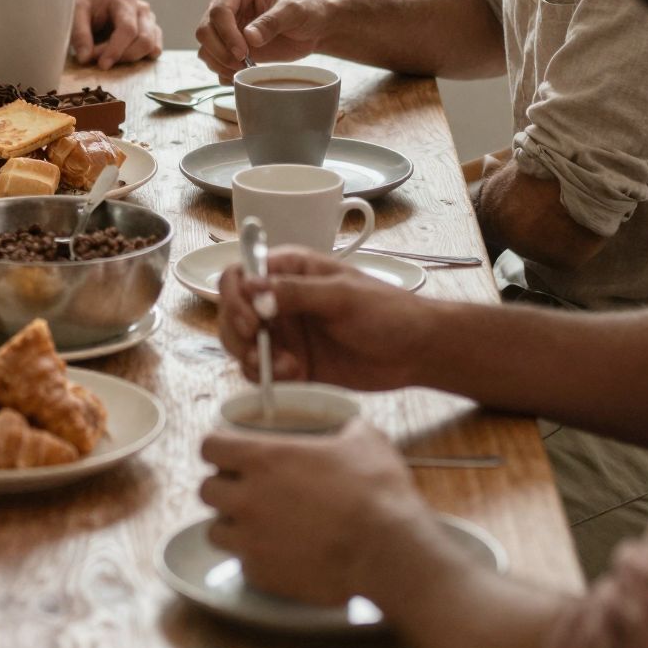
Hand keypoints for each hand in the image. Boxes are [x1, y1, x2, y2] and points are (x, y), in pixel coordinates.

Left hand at [70, 0, 161, 68]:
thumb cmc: (87, 4)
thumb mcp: (75, 13)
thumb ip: (80, 34)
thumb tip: (85, 58)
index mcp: (124, 1)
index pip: (128, 29)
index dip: (116, 50)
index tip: (102, 64)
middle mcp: (142, 10)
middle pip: (144, 41)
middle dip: (123, 56)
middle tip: (100, 60)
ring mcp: (150, 21)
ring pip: (151, 47)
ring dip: (130, 59)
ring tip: (108, 56)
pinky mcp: (152, 32)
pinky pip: (154, 50)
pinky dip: (139, 58)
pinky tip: (121, 56)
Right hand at [195, 0, 327, 76]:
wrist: (314, 27)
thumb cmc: (306, 10)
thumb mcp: (294, 11)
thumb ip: (272, 22)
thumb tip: (249, 37)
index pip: (219, 11)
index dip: (226, 34)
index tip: (243, 52)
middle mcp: (224, 6)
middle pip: (204, 31)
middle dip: (220, 51)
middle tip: (242, 64)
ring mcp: (225, 28)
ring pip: (205, 49)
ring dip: (221, 64)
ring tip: (245, 71)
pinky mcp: (229, 47)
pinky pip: (215, 62)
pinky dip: (224, 72)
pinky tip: (242, 75)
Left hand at [199, 419, 421, 603]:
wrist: (389, 552)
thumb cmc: (377, 491)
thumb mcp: (365, 440)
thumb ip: (344, 429)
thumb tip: (347, 427)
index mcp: (264, 459)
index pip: (209, 446)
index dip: (218, 448)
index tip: (229, 453)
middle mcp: (247, 499)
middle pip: (205, 491)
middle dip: (222, 488)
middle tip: (246, 491)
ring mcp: (251, 540)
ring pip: (215, 532)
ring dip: (232, 526)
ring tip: (257, 526)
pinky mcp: (262, 575)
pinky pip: (243, 564)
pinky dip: (255, 558)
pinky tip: (279, 553)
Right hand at [218, 248, 430, 392]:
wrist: (416, 352)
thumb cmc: (387, 312)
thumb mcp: (342, 297)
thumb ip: (296, 292)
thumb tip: (252, 288)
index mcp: (290, 270)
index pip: (239, 275)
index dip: (234, 297)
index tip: (250, 322)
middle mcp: (279, 299)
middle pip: (231, 312)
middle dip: (238, 334)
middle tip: (261, 351)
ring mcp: (284, 333)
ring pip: (240, 344)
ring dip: (252, 358)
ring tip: (287, 368)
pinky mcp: (291, 363)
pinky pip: (260, 371)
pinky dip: (267, 377)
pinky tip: (294, 377)